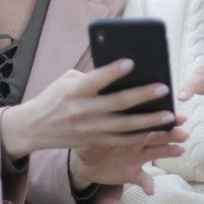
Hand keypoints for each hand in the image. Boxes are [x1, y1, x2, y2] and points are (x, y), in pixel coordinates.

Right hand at [0, 59, 177, 157]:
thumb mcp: (67, 81)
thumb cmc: (54, 98)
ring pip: (125, 126)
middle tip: (164, 88)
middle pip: (117, 104)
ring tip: (169, 114)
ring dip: (149, 121)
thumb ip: (91, 76)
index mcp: (74, 91)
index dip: (113, 72)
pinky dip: (140, 135)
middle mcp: (83, 111)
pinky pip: (122, 140)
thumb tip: (120, 72)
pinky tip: (157, 130)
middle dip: (142, 96)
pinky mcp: (95, 141)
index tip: (131, 62)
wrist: (34, 128)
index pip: (96, 80)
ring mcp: (90, 129)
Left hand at [69, 114, 188, 193]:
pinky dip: (148, 185)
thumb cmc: (90, 138)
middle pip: (157, 135)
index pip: (148, 120)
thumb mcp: (92, 127)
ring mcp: (137, 157)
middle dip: (172, 133)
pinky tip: (151, 190)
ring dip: (169, 152)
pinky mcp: (132, 173)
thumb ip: (99, 120)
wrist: (84, 160)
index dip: (162, 118)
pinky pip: (143, 179)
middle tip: (184, 133)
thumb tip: (100, 110)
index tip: (176, 116)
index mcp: (129, 127)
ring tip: (180, 150)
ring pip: (156, 153)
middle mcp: (137, 141)